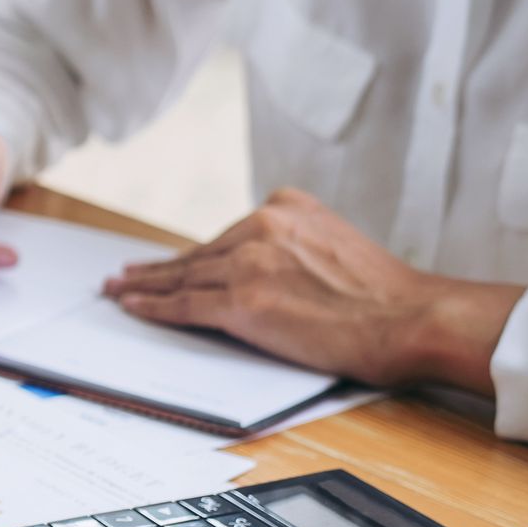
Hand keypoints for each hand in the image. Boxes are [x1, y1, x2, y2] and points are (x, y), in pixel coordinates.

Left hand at [103, 188, 525, 391]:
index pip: (226, 237)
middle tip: (124, 273)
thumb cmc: (385, 296)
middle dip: (158, 268)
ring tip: (117, 289)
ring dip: (145, 285)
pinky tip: (132, 306)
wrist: (410, 318)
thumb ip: (295, 246)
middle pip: (198, 255)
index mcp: (285, 208)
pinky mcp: (242, 302)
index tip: (168, 260)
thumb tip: (266, 268)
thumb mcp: (336, 243)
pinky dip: (154, 307)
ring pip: (184, 277)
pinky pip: (185, 305)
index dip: (192, 255)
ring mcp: (249, 264)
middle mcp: (262, 227)